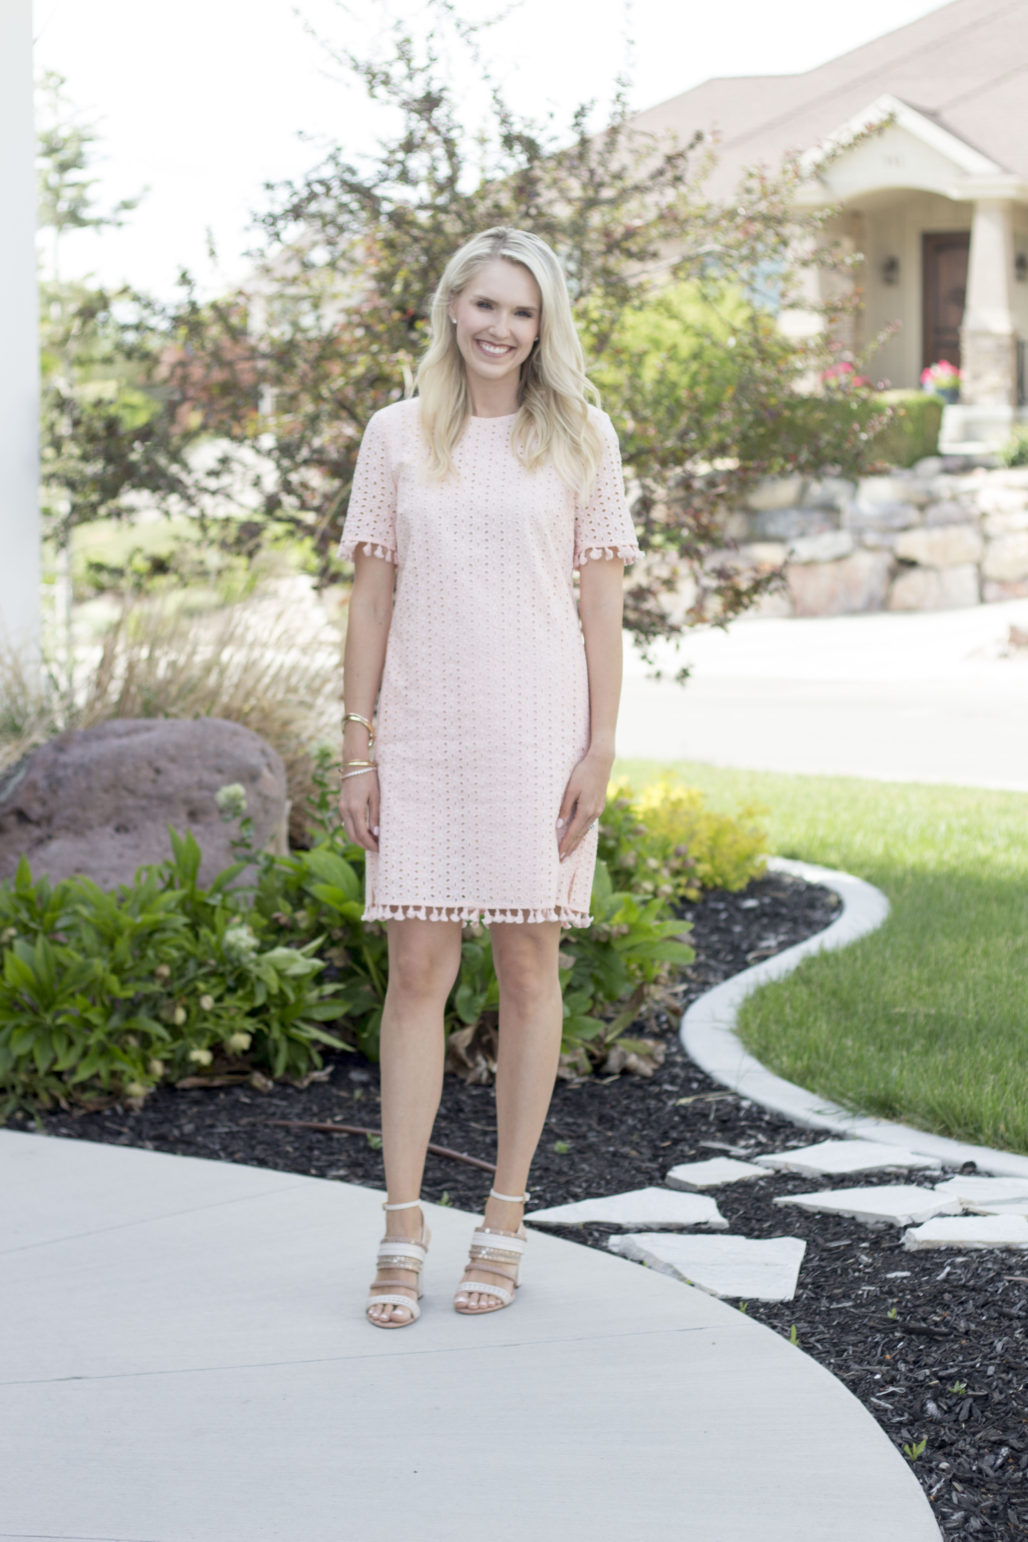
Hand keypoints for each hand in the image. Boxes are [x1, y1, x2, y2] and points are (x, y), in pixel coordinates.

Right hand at [338, 768, 379, 852]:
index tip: (379, 849)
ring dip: (359, 839)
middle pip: (352, 836)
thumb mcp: (376, 796)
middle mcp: (345, 810)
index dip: (370, 843)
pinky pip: (347, 824)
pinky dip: (355, 831)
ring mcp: (342, 808)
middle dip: (364, 845)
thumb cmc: (369, 777)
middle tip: (376, 849)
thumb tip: (376, 833)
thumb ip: (375, 816)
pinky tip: (366, 831)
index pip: (361, 833)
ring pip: (348, 831)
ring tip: (372, 842)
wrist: (355, 763)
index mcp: (355, 808)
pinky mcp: (342, 806)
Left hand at [556, 748, 612, 862]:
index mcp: (586, 810)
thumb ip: (564, 808)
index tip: (559, 855)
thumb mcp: (571, 789)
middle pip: (580, 834)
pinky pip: (589, 824)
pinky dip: (582, 833)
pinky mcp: (599, 806)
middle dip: (570, 847)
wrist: (601, 762)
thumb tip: (558, 826)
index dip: (566, 844)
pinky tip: (579, 836)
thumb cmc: (582, 773)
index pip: (573, 832)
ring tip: (569, 852)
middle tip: (561, 859)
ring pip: (585, 830)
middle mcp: (594, 813)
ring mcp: (598, 810)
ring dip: (577, 842)